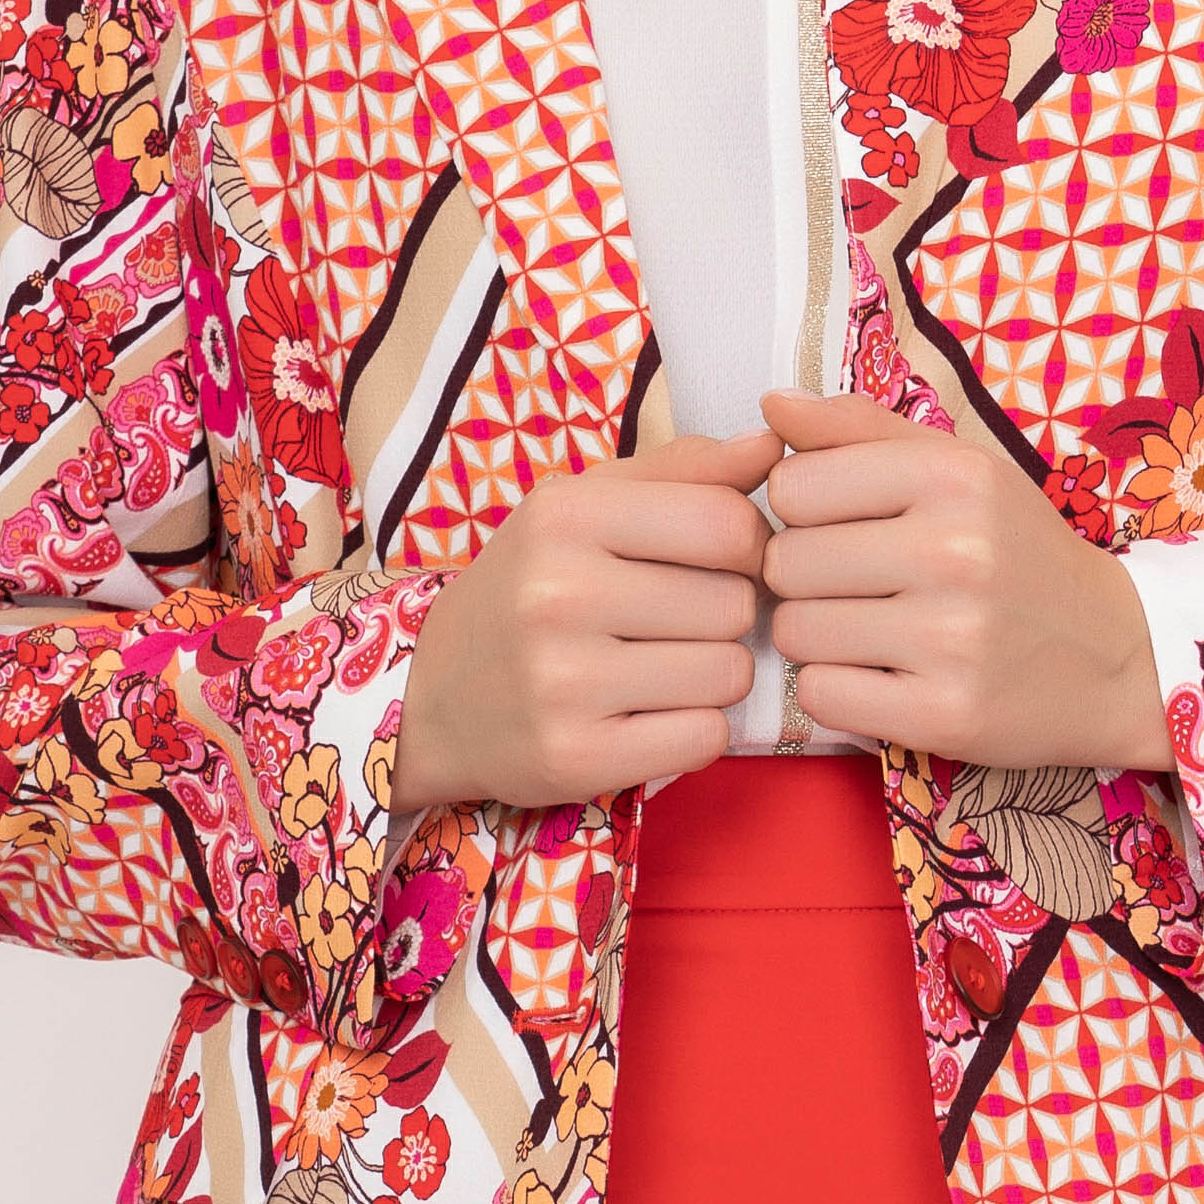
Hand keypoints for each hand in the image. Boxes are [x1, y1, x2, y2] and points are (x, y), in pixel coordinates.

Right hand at [390, 427, 780, 814]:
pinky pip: (706, 738)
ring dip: (715, 675)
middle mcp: (558, 595)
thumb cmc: (530, 588)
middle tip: (677, 623)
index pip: (728, 525)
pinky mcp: (576, 757)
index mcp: (566, 516)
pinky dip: (695, 729)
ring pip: (729, 673)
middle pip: (737, 605)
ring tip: (663, 667)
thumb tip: (773, 446)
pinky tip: (650, 714)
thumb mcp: (586, 507)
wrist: (431, 697)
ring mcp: (563, 682)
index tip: (719, 562)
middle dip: (726, 616)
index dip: (747, 547)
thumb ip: (684, 471)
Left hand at [758, 388, 1170, 772]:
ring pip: (794, 632)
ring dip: (816, 637)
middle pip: (784, 563)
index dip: (801, 512)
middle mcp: (955, 550)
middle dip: (803, 579)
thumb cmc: (1019, 553)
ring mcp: (953, 638)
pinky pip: (821, 696)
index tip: (841, 528)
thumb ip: (860, 429)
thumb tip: (772, 405)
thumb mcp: (959, 469)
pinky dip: (835, 689)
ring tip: (868, 631)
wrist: (1118, 655)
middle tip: (855, 589)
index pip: (791, 486)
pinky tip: (879, 676)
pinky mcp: (947, 713)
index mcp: (954, 476)